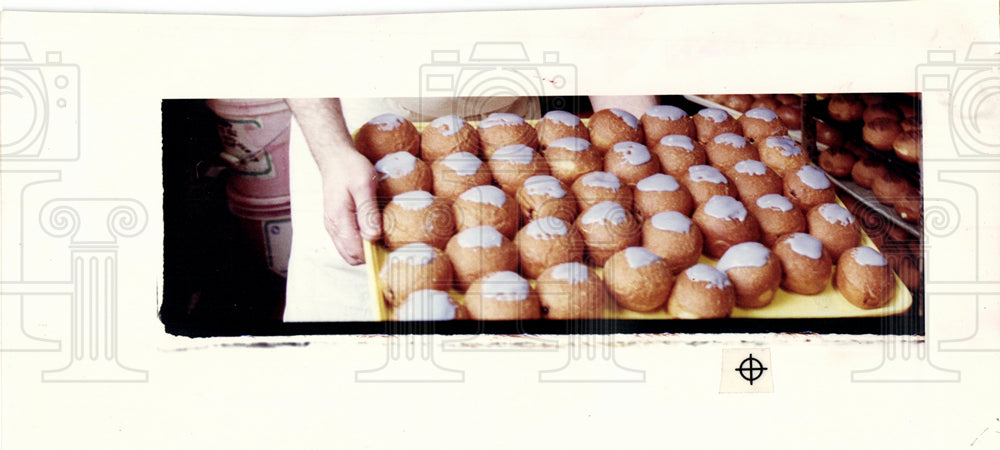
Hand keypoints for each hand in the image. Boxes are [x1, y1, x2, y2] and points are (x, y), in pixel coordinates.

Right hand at [285, 98, 381, 264]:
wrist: (335, 157)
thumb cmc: (349, 167)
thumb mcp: (364, 185)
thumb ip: (368, 212)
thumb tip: (374, 237)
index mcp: (339, 219)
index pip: (356, 251)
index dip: (374, 254)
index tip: (391, 247)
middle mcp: (333, 227)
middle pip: (351, 256)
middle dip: (370, 255)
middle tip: (389, 244)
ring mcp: (333, 226)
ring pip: (348, 251)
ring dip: (365, 250)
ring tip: (383, 238)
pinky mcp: (336, 223)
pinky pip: (347, 242)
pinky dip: (360, 243)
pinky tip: (373, 231)